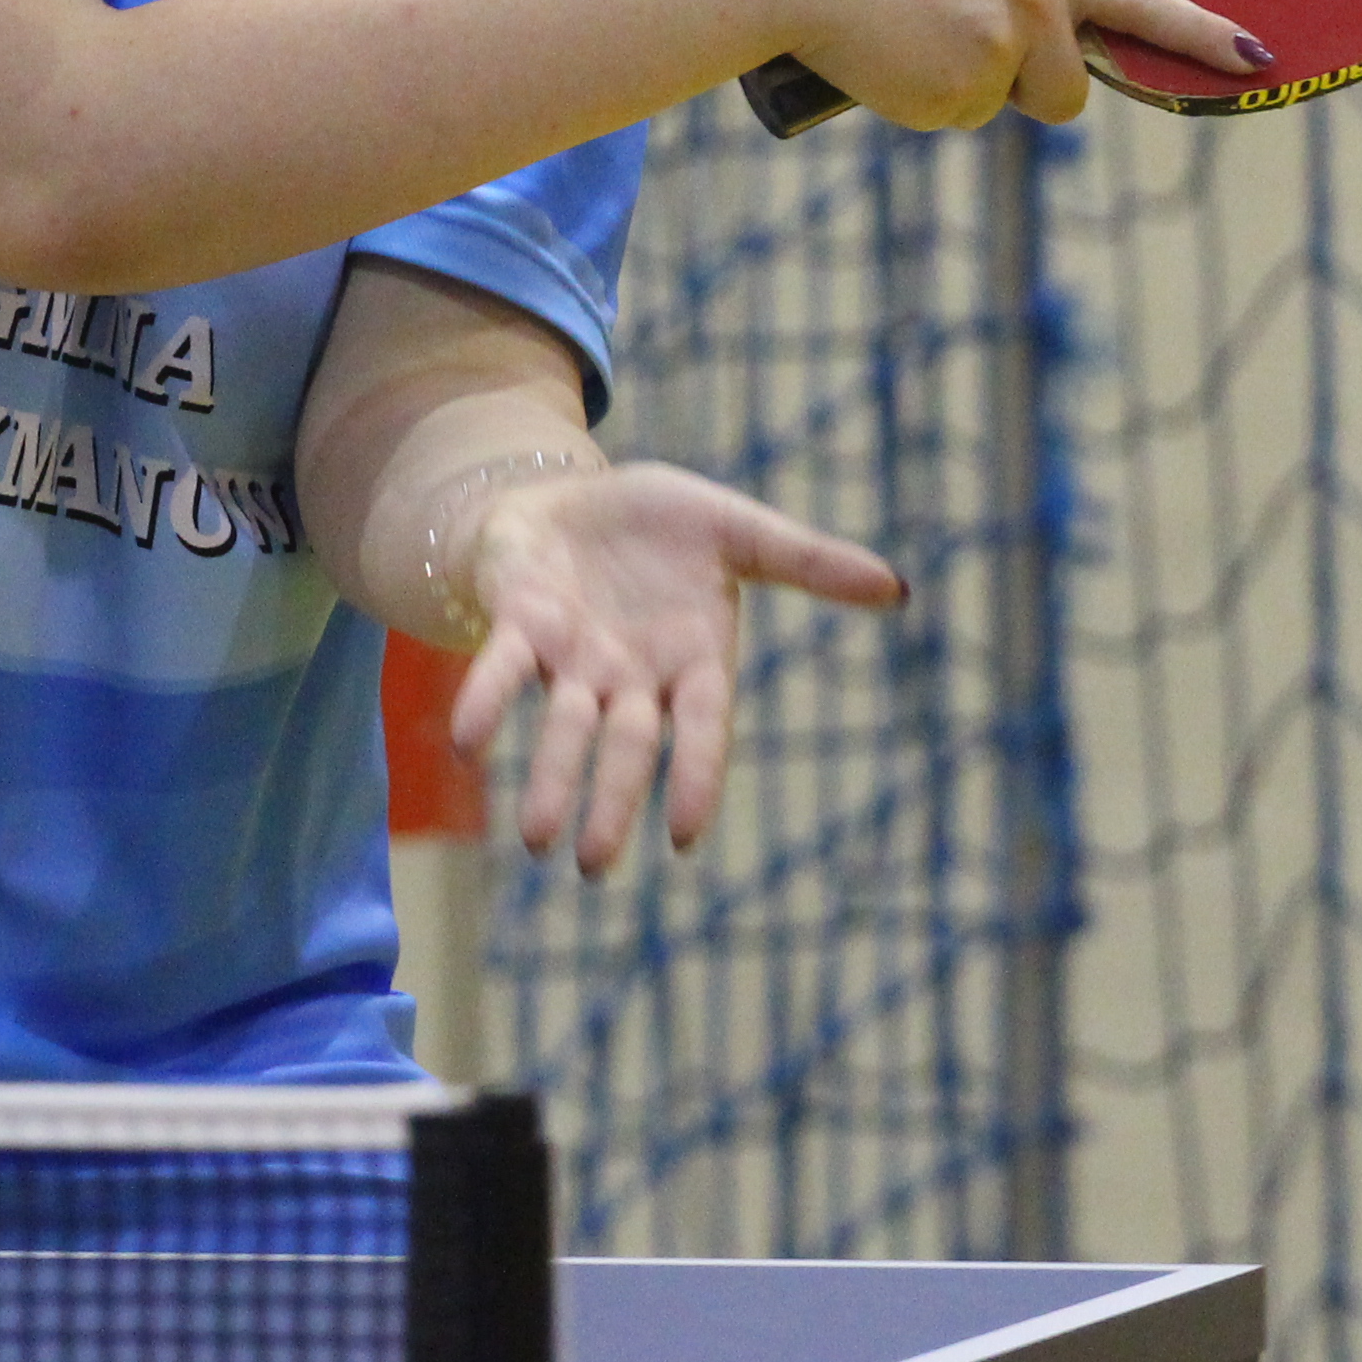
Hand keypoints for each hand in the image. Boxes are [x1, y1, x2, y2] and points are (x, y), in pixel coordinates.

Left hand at [441, 459, 905, 872]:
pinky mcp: (522, 624)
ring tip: (536, 841)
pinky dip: (487, 703)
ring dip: (550, 779)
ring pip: (564, 728)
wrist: (575, 493)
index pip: (701, 730)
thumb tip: (896, 588)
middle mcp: (632, 675)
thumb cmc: (662, 525)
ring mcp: (574, 655)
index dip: (696, 778)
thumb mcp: (740, 530)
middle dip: (611, 803)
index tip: (687, 837)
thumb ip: (808, 561)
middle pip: (625, 747)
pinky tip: (466, 742)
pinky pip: (502, 669)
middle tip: (593, 868)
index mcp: (694, 660)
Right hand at [748, 0, 1259, 128]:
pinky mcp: (961, 86)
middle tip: (943, 40)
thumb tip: (1019, 52)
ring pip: (1001, 107)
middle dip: (1021, 88)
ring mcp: (1003, 41)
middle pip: (1068, 90)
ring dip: (957, 90)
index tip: (1256, 58)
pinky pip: (951, 117)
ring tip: (899, 33)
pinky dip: (915, 100)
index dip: (1200, 34)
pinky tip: (880, 53)